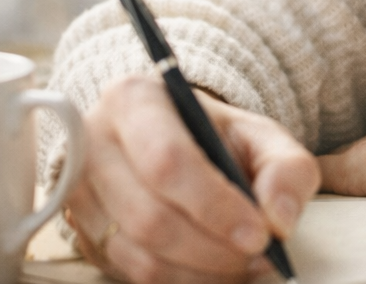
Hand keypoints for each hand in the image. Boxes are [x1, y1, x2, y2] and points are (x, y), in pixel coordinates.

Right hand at [65, 74, 319, 283]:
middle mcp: (92, 145)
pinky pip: (131, 275)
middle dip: (214, 248)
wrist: (175, 142)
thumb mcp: (259, 134)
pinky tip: (213, 271)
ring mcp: (80, 194)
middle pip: (149, 216)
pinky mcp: (82, 235)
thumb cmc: (214, 137)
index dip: (215, 205)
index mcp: (133, 100)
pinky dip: (181, 282)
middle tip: (258, 255)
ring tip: (243, 263)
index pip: (167, 161)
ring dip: (200, 272)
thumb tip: (279, 219)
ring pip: (139, 255)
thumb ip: (285, 167)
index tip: (259, 234)